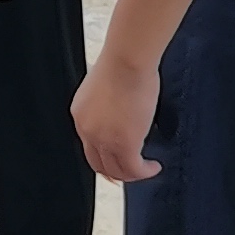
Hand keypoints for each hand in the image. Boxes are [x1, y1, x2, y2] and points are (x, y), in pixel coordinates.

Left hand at [73, 50, 161, 183]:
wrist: (127, 60)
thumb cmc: (121, 64)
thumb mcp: (103, 89)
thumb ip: (106, 107)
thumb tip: (121, 115)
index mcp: (81, 115)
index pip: (89, 147)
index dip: (105, 157)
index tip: (118, 158)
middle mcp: (88, 130)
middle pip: (99, 165)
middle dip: (117, 172)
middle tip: (132, 171)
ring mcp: (104, 140)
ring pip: (116, 171)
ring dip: (133, 174)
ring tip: (146, 169)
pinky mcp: (124, 144)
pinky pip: (134, 169)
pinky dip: (145, 172)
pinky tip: (153, 166)